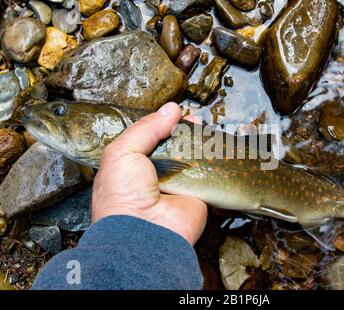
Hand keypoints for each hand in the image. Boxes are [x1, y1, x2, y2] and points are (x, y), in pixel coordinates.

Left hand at [92, 102, 207, 244]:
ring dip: (199, 143)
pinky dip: (213, 159)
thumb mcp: (122, 152)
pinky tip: (215, 144)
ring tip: (204, 128)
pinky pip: (208, 172)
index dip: (162, 125)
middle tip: (192, 120)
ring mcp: (178, 184)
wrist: (144, 232)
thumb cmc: (122, 196)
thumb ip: (146, 128)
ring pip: (192, 157)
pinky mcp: (198, 193)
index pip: (150, 139)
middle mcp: (156, 175)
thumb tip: (171, 110)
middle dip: (184, 131)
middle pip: (174, 146)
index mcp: (133, 166)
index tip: (175, 114)